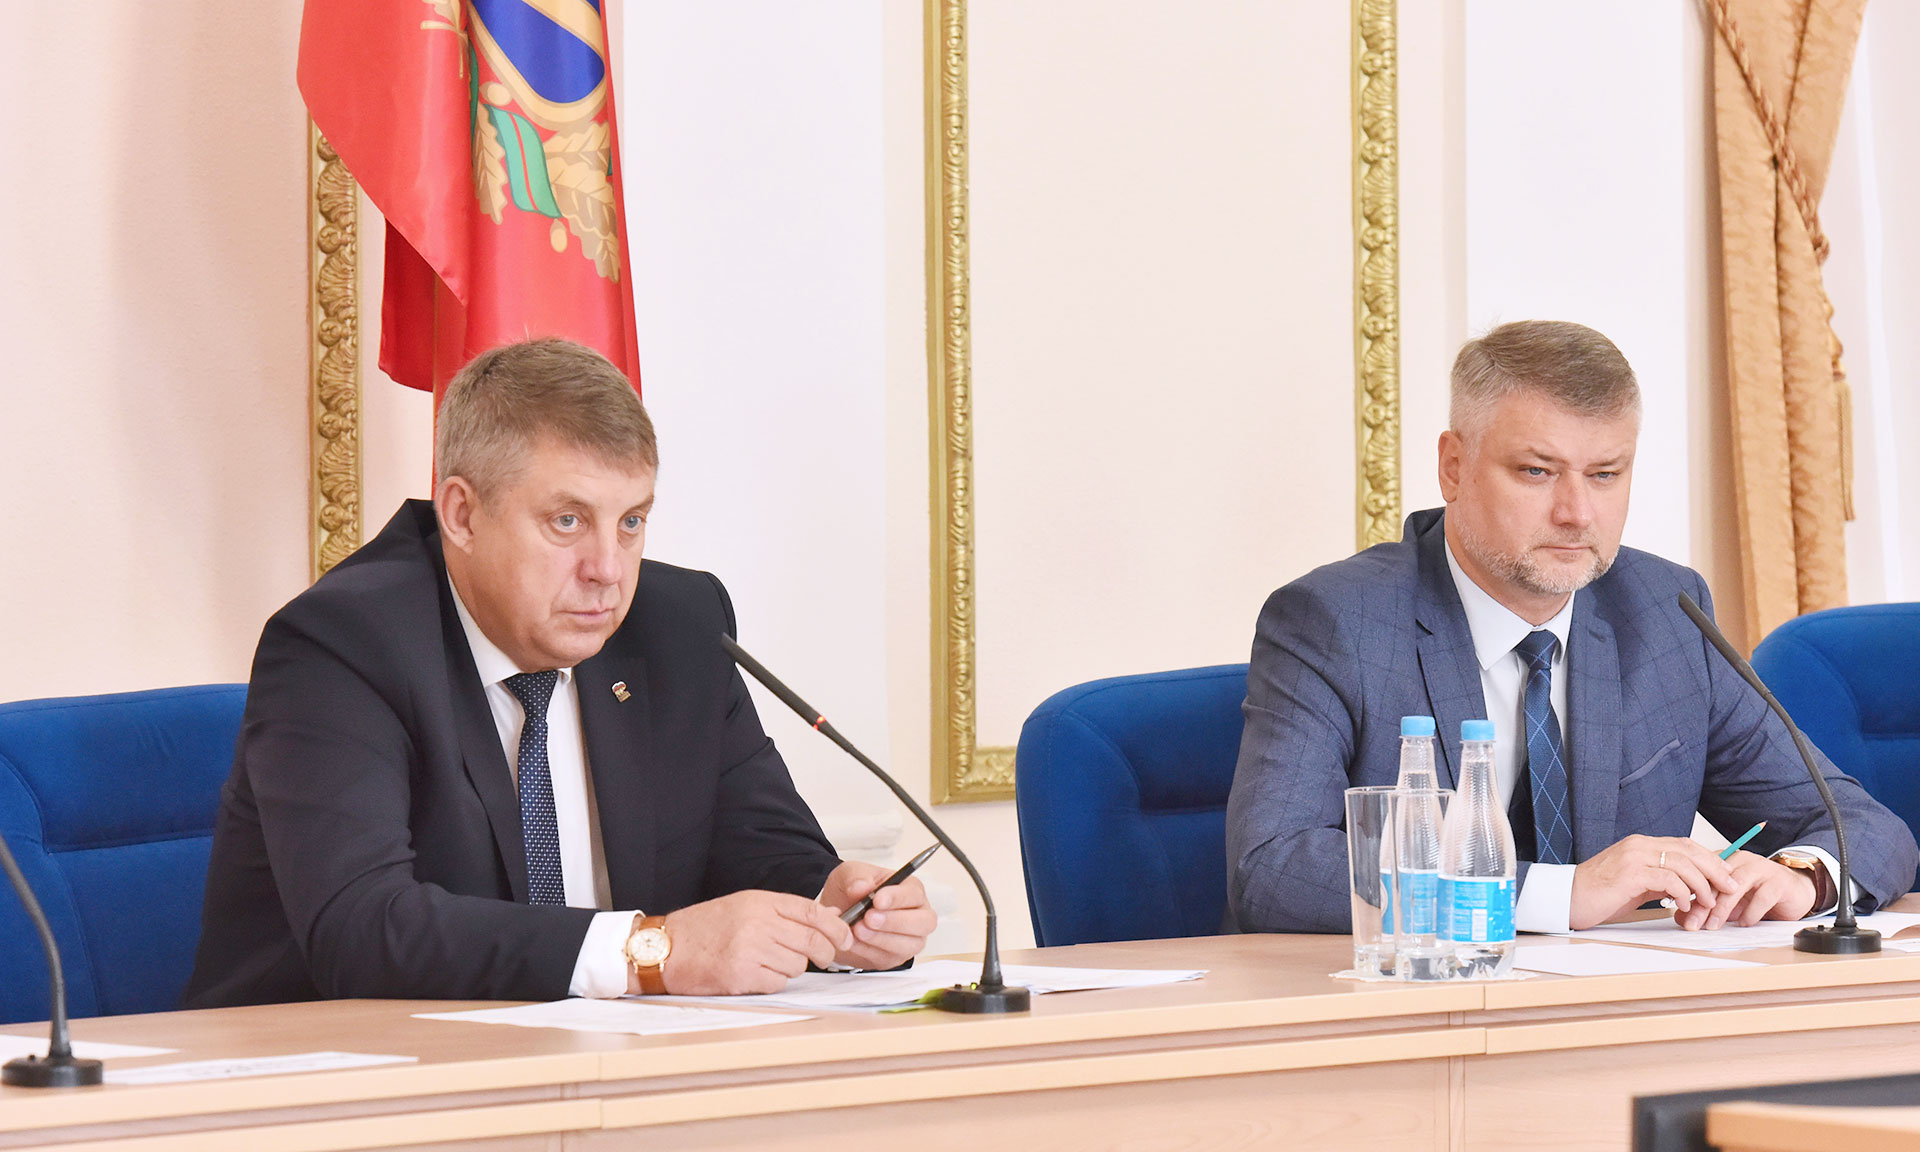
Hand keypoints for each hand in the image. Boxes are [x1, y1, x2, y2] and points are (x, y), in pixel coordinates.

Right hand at [653, 890, 852, 994]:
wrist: (666, 947)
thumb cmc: (705, 927)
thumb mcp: (744, 906)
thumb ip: (783, 912)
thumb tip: (827, 922)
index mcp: (761, 901)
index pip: (814, 913)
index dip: (837, 928)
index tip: (845, 938)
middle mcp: (758, 923)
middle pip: (813, 941)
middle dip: (824, 953)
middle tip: (822, 958)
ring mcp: (750, 950)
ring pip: (797, 965)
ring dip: (791, 968)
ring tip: (767, 961)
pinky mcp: (741, 976)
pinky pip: (778, 983)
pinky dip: (772, 982)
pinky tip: (754, 974)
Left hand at [819, 860, 936, 970]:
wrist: (840, 915)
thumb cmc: (854, 891)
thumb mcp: (850, 873)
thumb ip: (856, 877)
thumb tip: (861, 886)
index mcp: (911, 890)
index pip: (914, 894)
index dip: (897, 898)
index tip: (877, 900)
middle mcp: (917, 915)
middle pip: (923, 923)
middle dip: (895, 922)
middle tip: (868, 918)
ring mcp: (909, 939)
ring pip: (908, 945)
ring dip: (880, 939)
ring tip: (857, 929)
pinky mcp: (894, 957)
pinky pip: (887, 958)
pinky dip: (868, 951)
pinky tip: (853, 940)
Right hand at [1569, 835, 1737, 928]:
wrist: (1568, 898)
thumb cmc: (1600, 894)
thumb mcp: (1637, 884)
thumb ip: (1660, 880)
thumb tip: (1689, 888)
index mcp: (1641, 845)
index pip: (1685, 845)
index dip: (1710, 859)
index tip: (1727, 876)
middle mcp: (1639, 845)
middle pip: (1689, 850)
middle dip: (1715, 869)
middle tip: (1731, 887)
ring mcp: (1634, 857)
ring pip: (1683, 864)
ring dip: (1702, 885)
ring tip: (1708, 902)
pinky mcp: (1630, 874)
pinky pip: (1668, 879)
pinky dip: (1682, 892)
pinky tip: (1684, 905)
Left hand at [1680, 851, 1817, 928]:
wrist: (1795, 891)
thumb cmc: (1759, 894)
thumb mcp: (1729, 902)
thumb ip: (1706, 907)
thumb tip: (1681, 918)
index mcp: (1726, 860)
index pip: (1702, 873)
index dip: (1689, 892)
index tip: (1678, 912)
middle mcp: (1742, 860)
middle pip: (1716, 880)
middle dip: (1702, 904)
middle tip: (1693, 923)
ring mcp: (1762, 868)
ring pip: (1737, 886)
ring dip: (1723, 908)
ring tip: (1714, 925)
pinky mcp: (1779, 882)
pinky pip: (1763, 896)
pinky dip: (1751, 912)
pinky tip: (1744, 923)